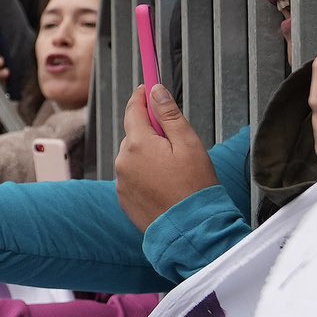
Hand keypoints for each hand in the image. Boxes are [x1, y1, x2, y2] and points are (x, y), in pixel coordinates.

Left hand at [114, 84, 217, 230]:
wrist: (190, 230)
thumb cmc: (194, 186)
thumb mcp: (188, 143)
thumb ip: (169, 115)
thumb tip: (155, 91)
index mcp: (137, 144)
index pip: (133, 109)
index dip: (142, 96)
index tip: (148, 87)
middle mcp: (123, 161)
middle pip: (134, 134)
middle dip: (151, 132)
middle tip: (176, 143)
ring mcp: (121, 182)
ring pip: (133, 157)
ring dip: (148, 155)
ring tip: (174, 171)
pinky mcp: (124, 199)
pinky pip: (133, 177)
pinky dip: (145, 175)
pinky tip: (164, 185)